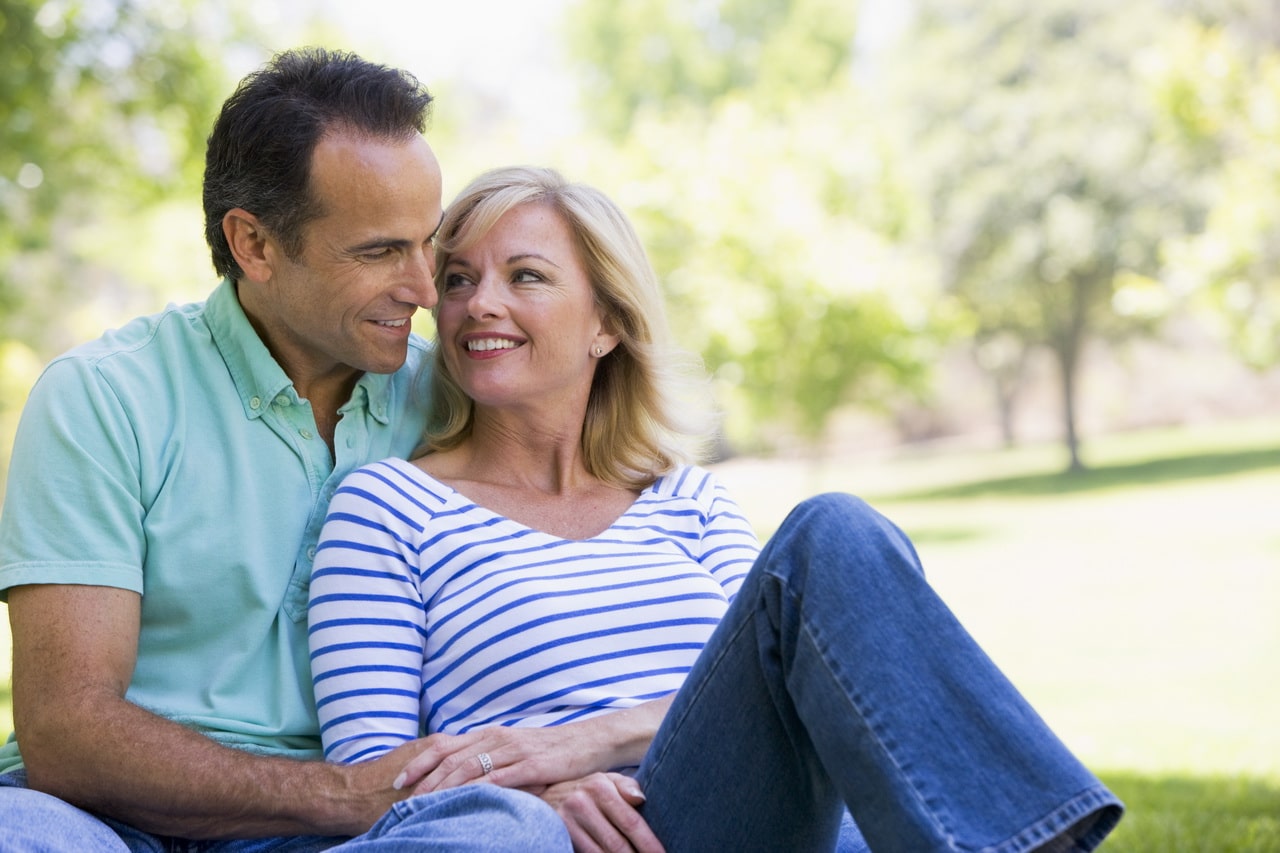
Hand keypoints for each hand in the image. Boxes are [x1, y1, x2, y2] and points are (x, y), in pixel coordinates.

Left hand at [396, 727, 598, 793]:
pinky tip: (466, 801)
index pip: (445, 745)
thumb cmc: (549, 750)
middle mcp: (497, 738)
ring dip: (445, 788)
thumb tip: (456, 776)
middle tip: (404, 801)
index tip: (398, 781)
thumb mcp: (513, 749)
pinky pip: (501, 777)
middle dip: (424, 781)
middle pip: (451, 758)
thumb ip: (487, 757)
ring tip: (426, 806)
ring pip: (471, 767)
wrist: (589, 742)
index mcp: (489, 734)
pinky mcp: (533, 764)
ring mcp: (515, 750)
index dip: (419, 762)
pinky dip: (480, 789)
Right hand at [542, 773, 663, 852]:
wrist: (544, 793)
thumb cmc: (587, 790)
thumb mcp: (607, 781)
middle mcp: (581, 802)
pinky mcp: (557, 834)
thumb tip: (642, 799)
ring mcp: (567, 820)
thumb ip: (627, 787)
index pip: (631, 822)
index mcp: (600, 787)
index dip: (649, 843)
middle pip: (617, 844)